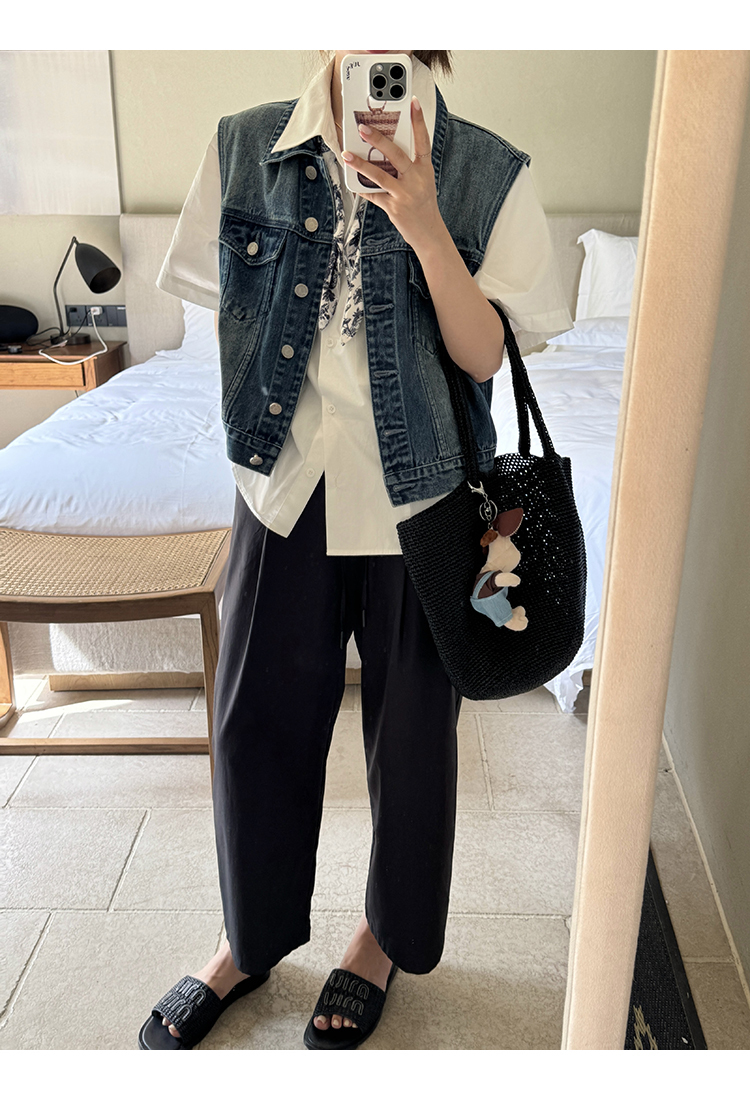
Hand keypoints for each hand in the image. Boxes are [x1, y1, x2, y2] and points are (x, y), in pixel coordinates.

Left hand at [342, 96, 446, 253]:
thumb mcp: (422, 182)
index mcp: (424, 169)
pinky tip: (352, 182)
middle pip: (396, 154)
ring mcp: (405, 194)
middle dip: (378, 140)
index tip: (414, 103)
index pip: (423, 140)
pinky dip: (363, 188)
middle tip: (363, 128)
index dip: (419, 121)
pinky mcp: (394, 208)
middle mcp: (416, 180)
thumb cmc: (423, 205)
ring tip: (347, 154)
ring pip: (380, 175)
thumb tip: (384, 152)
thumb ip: (407, 167)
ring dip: (361, 164)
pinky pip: (374, 195)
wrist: (429, 233)